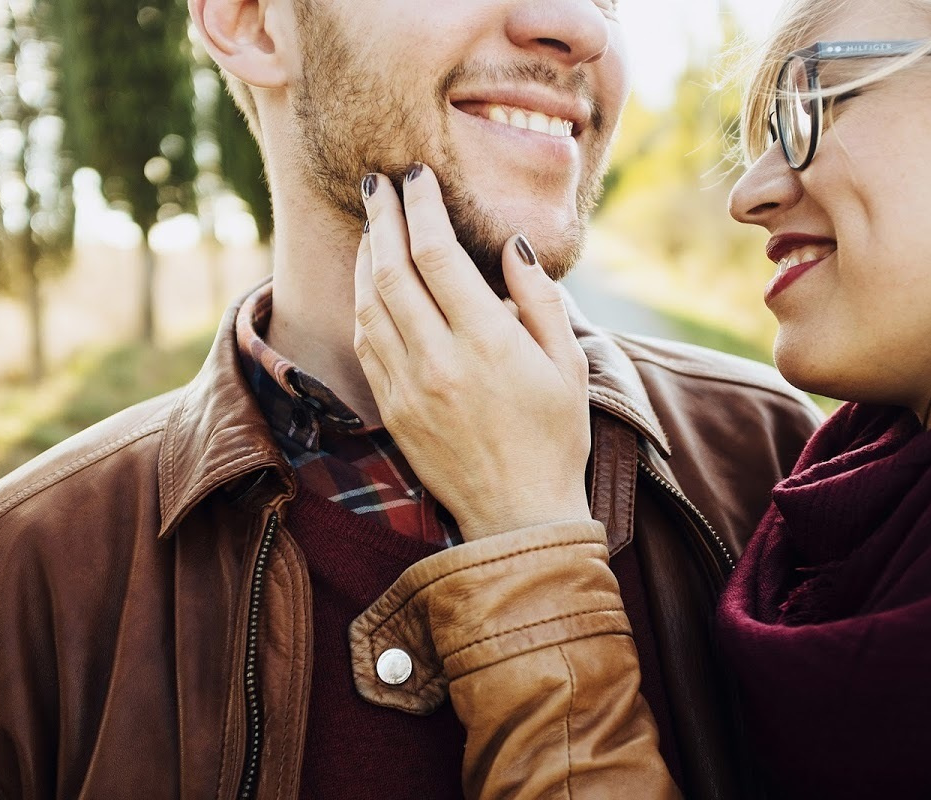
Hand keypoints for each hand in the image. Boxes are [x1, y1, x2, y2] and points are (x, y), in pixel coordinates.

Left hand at [353, 164, 591, 539]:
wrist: (518, 514)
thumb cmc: (555, 437)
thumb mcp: (567, 364)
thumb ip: (538, 300)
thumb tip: (510, 246)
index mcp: (487, 343)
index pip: (438, 256)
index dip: (421, 208)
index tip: (416, 176)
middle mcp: (438, 360)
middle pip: (392, 271)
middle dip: (382, 218)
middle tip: (377, 182)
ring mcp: (407, 387)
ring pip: (369, 304)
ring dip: (364, 257)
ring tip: (370, 225)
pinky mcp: (392, 410)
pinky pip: (366, 343)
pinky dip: (363, 303)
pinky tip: (370, 283)